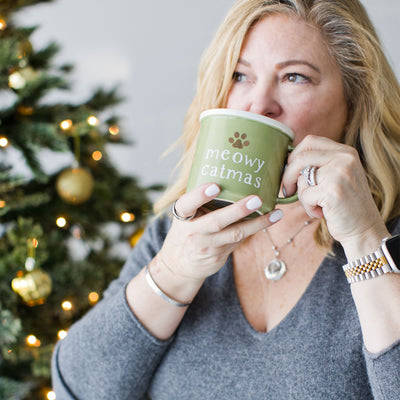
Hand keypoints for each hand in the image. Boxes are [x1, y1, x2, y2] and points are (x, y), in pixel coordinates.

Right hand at [157, 183, 282, 282]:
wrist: (179, 264)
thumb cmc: (187, 229)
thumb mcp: (186, 214)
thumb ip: (200, 200)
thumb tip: (230, 173)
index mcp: (183, 215)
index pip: (187, 203)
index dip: (200, 195)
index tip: (215, 186)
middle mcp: (193, 231)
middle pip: (216, 221)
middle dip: (237, 210)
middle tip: (256, 199)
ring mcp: (206, 246)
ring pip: (234, 234)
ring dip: (257, 223)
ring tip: (275, 213)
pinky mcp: (218, 256)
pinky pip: (239, 240)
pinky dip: (255, 228)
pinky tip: (271, 219)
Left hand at [282, 135, 387, 246]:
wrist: (364, 229)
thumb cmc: (343, 205)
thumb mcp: (337, 176)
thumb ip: (320, 164)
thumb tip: (286, 161)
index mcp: (345, 152)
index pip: (310, 141)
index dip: (293, 155)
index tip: (288, 170)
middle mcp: (345, 159)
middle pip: (301, 157)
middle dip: (287, 176)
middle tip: (286, 191)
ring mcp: (340, 173)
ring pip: (301, 179)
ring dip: (302, 196)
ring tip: (317, 205)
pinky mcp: (333, 190)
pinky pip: (305, 195)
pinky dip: (308, 207)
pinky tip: (321, 212)